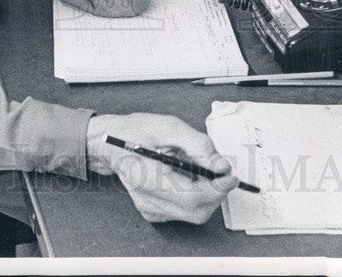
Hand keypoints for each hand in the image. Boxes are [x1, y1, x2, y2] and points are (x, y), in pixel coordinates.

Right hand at [86, 113, 239, 223]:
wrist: (111, 143)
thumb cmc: (135, 132)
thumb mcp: (168, 126)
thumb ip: (198, 144)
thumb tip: (221, 165)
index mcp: (148, 178)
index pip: (192, 197)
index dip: (217, 189)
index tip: (231, 175)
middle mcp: (147, 199)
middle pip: (196, 211)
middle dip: (217, 193)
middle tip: (223, 172)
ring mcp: (150, 208)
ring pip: (193, 214)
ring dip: (208, 195)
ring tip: (203, 171)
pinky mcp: (153, 211)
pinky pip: (184, 211)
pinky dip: (196, 197)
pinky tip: (190, 179)